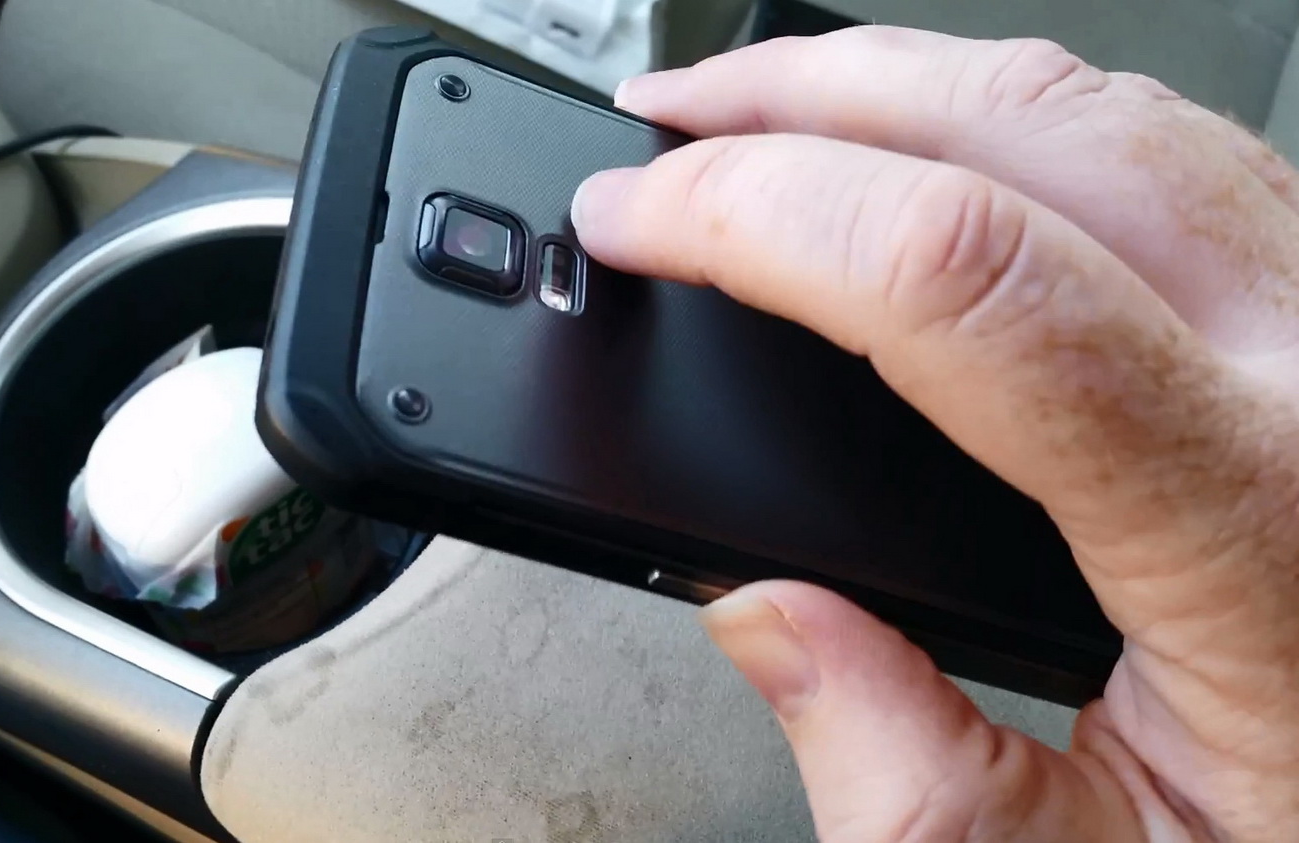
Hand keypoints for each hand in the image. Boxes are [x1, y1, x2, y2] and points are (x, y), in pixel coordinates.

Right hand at [572, 27, 1298, 841]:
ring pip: (1096, 100)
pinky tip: (929, 148)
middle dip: (806, 93)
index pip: (968, 284)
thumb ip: (913, 781)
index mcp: (1251, 516)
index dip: (765, 213)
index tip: (640, 220)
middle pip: (1027, 124)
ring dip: (901, 83)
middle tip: (669, 125)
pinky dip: (1003, 114)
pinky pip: (1153, 140)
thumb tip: (764, 618)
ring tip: (771, 115)